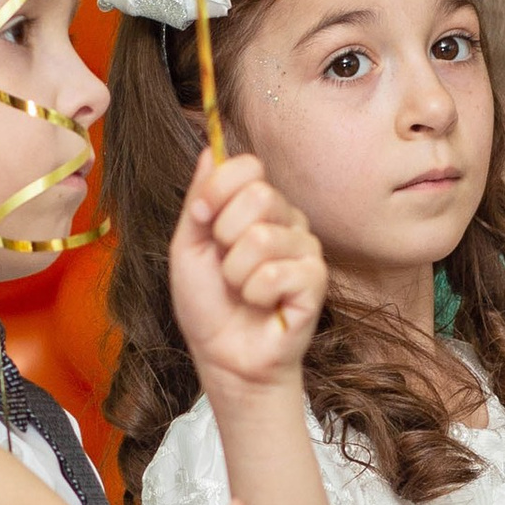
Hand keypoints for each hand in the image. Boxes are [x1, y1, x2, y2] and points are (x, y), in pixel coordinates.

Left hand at [169, 150, 327, 394]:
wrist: (224, 356)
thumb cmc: (208, 304)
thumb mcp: (188, 245)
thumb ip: (200, 198)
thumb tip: (211, 148)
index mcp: (257, 207)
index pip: (249, 165)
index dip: (219, 189)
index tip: (202, 219)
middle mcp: (287, 221)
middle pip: (259, 195)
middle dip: (225, 235)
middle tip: (225, 265)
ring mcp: (305, 249)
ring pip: (263, 238)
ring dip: (236, 273)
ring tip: (242, 290)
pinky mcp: (316, 281)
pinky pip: (277, 273)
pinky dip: (255, 294)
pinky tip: (263, 305)